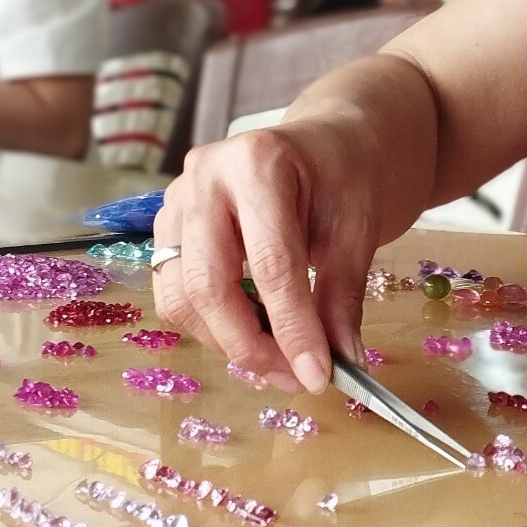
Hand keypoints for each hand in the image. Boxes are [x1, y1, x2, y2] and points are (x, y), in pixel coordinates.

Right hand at [152, 111, 384, 394]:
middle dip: (251, 346)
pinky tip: (254, 333)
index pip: (270, 263)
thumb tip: (341, 365)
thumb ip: (342, 298)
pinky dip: (212, 327)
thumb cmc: (344, 178)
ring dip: (228, 343)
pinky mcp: (166, 228)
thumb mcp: (359, 230)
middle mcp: (203, 176)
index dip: (293, 328)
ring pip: (181, 298)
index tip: (318, 376)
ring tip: (281, 362)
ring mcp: (176, 201)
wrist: (325, 146)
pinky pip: (175, 295)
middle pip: (208, 284)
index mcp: (258, 162)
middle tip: (297, 379)